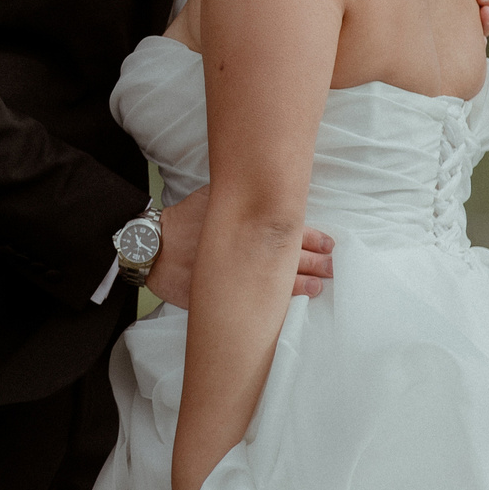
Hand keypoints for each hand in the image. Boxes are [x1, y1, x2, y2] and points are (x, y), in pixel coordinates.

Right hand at [143, 185, 332, 307]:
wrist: (155, 248)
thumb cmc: (185, 220)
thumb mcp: (213, 196)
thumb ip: (240, 194)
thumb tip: (264, 183)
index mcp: (250, 226)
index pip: (292, 232)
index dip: (315, 240)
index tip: (329, 245)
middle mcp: (250, 253)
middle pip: (293, 259)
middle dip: (317, 263)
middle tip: (333, 267)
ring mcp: (241, 278)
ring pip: (283, 284)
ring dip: (304, 285)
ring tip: (320, 286)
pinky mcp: (230, 297)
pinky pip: (260, 304)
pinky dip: (278, 306)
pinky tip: (291, 307)